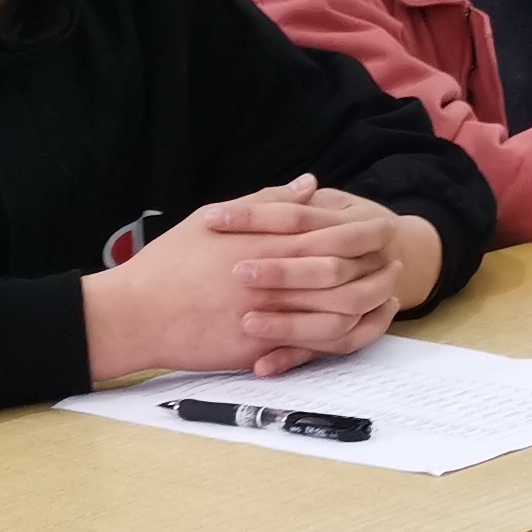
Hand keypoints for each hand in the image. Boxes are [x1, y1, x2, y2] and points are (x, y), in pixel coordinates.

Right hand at [80, 176, 433, 379]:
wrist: (136, 314)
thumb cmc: (170, 263)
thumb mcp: (216, 218)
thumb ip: (268, 202)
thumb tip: (309, 184)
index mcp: (267, 244)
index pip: (332, 235)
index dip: (364, 234)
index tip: (382, 231)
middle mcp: (275, 280)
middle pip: (346, 274)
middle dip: (377, 270)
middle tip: (395, 265)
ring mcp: (271, 317)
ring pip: (340, 313)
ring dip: (369, 305)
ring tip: (385, 298)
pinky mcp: (263, 348)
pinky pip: (317, 346)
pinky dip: (343, 336)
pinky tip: (354, 329)